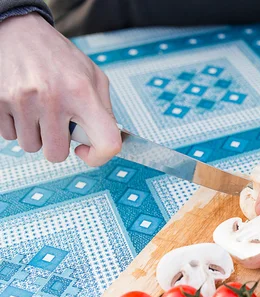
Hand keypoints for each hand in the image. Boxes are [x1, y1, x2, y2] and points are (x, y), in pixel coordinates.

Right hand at [0, 13, 119, 165]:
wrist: (20, 31)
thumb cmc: (60, 57)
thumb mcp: (93, 76)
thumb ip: (103, 110)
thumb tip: (105, 142)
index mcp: (83, 93)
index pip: (106, 142)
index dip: (99, 157)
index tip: (87, 150)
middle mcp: (53, 98)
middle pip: (56, 154)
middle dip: (58, 143)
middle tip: (57, 122)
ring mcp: (23, 101)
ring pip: (31, 146)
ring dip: (36, 134)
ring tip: (39, 110)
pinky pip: (9, 136)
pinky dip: (17, 126)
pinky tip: (23, 106)